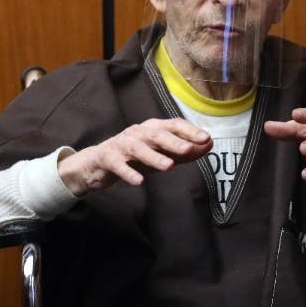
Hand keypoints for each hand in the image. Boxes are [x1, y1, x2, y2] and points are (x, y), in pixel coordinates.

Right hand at [58, 118, 212, 195]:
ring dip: (153, 156)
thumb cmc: (133, 157)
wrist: (96, 164)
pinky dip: (128, 172)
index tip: (205, 139)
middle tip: (189, 149)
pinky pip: (118, 165)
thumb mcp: (160, 153)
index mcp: (151, 129)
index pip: (172, 124)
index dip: (189, 131)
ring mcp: (121, 145)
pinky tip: (139, 181)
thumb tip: (209, 145)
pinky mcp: (107, 159)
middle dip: (173, 141)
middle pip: (156, 134)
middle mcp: (137, 133)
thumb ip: (184, 151)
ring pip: (138, 148)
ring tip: (168, 166)